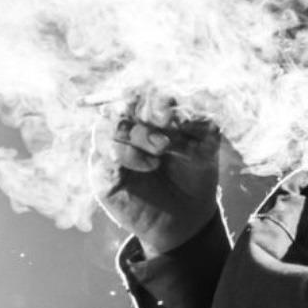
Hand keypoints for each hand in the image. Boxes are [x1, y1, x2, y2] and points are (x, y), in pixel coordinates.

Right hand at [90, 105, 220, 257]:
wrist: (188, 215)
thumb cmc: (194, 174)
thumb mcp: (205, 146)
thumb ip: (197, 125)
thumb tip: (182, 107)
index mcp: (149, 114)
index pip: (141, 93)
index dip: (153, 96)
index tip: (171, 106)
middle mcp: (126, 127)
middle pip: (121, 104)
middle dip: (144, 110)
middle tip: (167, 120)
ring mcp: (111, 149)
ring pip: (106, 126)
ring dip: (137, 134)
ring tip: (163, 148)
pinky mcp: (103, 174)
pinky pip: (104, 155)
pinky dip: (127, 155)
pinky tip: (151, 165)